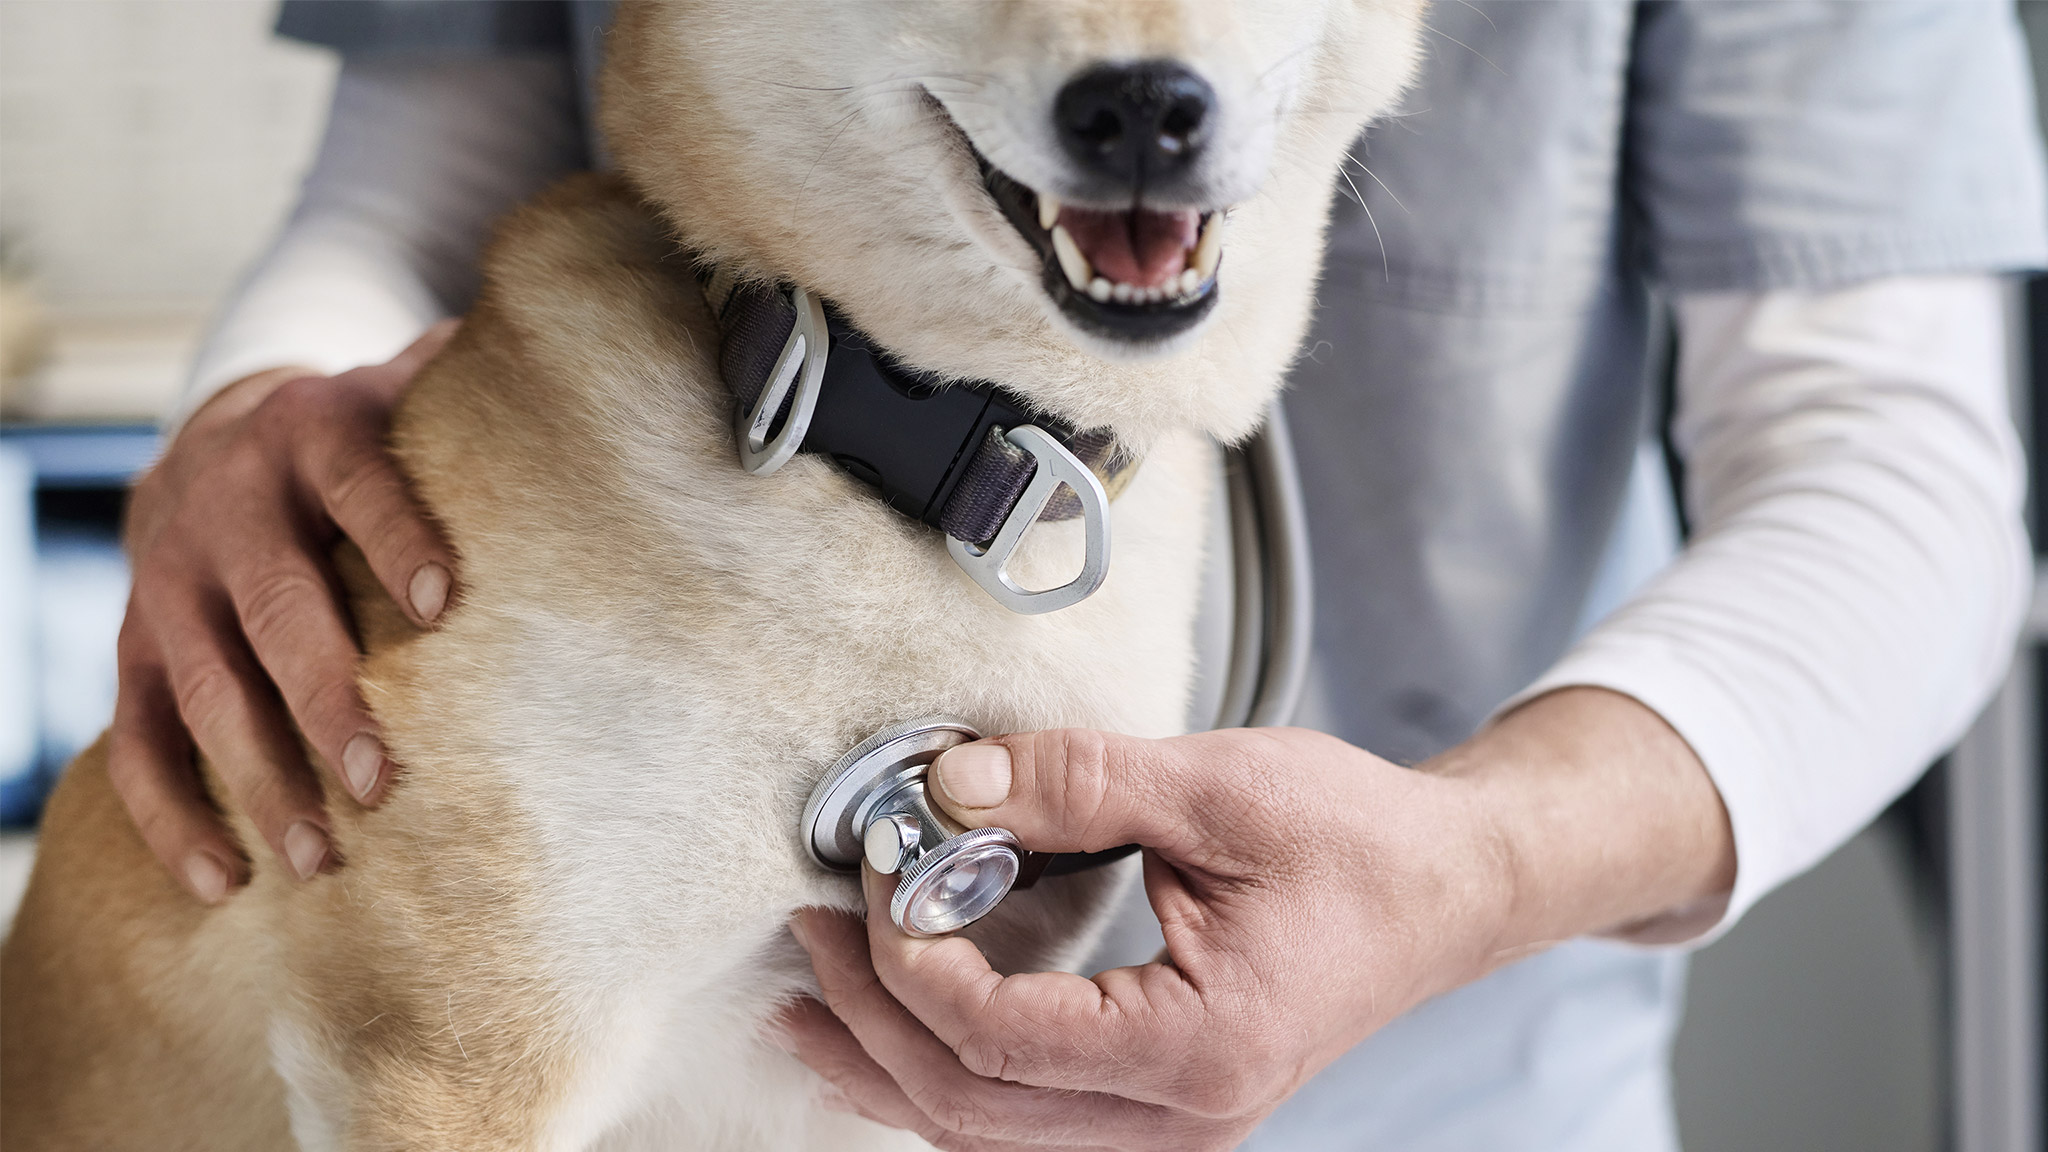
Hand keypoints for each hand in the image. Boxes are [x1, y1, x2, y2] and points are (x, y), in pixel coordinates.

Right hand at [111, 323, 458, 902]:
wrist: (216, 441)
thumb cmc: (362, 443)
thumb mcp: (410, 395)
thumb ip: (481, 388)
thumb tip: (602, 360)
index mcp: (316, 436)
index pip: (359, 481)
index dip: (399, 536)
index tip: (446, 603)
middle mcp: (231, 508)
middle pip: (275, 606)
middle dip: (324, 696)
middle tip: (381, 780)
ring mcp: (170, 584)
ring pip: (205, 689)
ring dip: (259, 777)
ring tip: (319, 857)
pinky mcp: (135, 651)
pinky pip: (138, 741)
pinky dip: (173, 817)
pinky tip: (224, 882)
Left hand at [780, 689, 1733, 1150]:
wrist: (1449, 888)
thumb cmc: (1360, 843)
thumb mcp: (1218, 786)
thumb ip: (1075, 783)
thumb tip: (945, 785)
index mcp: (1201, 1047)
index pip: (1002, 1038)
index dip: (913, 959)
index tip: (875, 872)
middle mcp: (1184, 1116)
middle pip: (974, 1110)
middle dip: (874, 1021)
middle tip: (809, 934)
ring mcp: (1173, 1125)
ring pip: (988, 1135)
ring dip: (889, 1067)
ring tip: (811, 1004)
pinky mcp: (1162, 1103)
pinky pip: (1024, 1118)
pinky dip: (945, 1075)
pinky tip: (894, 1032)